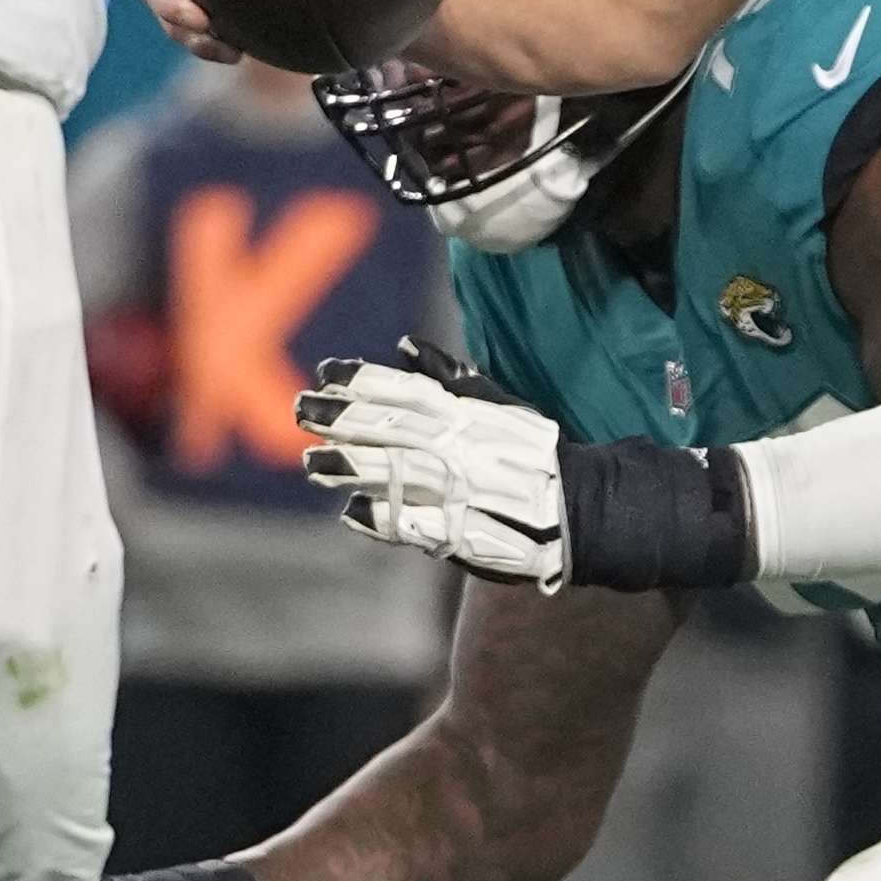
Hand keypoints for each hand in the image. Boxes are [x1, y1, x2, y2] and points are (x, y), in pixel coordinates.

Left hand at [299, 340, 566, 587]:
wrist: (578, 509)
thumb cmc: (536, 453)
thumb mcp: (501, 405)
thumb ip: (452, 379)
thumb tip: (405, 346)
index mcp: (468, 416)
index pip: (407, 392)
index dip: (364, 381)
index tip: (325, 372)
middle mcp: (461, 449)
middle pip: (393, 429)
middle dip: (343, 418)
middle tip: (302, 410)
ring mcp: (460, 492)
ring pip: (397, 474)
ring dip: (352, 467)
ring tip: (312, 461)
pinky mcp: (462, 533)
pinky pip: (416, 525)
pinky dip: (383, 518)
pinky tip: (351, 511)